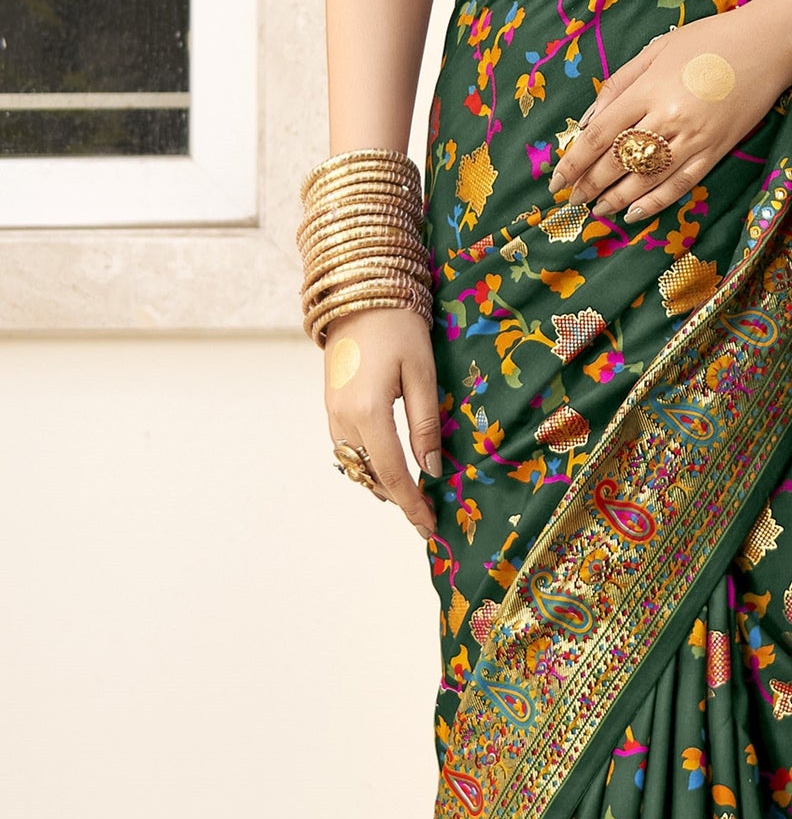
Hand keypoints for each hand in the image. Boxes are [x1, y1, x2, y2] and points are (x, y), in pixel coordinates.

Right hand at [322, 304, 440, 536]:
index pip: (394, 474)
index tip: (430, 528)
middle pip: (371, 475)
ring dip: (382, 481)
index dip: (413, 505)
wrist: (360, 291)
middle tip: (427, 514)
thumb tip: (432, 470)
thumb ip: (425, 424)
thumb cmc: (399, 325)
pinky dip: (368, 462)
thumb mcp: (422, 372)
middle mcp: (343, 419)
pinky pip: (347, 447)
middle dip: (398, 498)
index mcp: (368, 413)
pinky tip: (389, 462)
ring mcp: (332, 411)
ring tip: (412, 494)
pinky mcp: (331, 403)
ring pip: (356, 464)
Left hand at [551, 0, 791, 224]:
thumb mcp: (657, 48)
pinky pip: (681, 184)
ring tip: (596, 211)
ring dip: (615, 199)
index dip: (574, 162)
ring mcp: (694, 138)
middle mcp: (668, 118)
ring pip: (646, 179)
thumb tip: (588, 120)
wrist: (768, 44)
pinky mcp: (716, 151)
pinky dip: (655, 202)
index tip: (556, 179)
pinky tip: (634, 213)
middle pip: (618, 162)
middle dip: (589, 185)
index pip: (599, 136)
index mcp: (649, 89)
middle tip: (570, 200)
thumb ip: (619, 83)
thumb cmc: (709, 39)